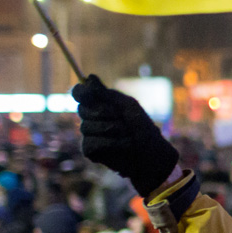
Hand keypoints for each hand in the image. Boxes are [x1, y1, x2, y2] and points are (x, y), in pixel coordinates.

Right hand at [72, 75, 178, 195]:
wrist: (151, 155)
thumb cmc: (142, 128)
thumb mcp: (127, 107)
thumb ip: (107, 94)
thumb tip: (89, 77)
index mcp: (100, 103)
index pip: (80, 93)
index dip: (80, 92)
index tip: (85, 93)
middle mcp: (91, 117)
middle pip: (82, 109)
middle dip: (104, 112)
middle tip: (121, 117)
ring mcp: (89, 133)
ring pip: (86, 127)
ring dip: (111, 130)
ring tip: (127, 134)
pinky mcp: (89, 150)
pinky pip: (91, 143)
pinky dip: (110, 144)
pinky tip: (122, 146)